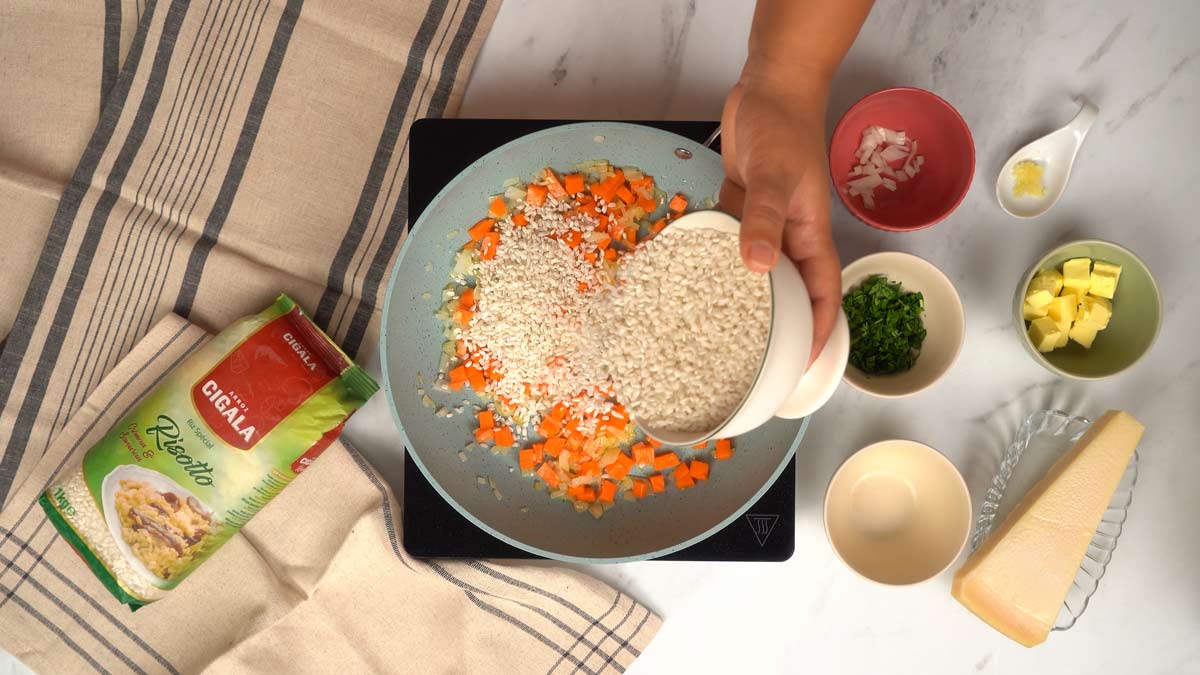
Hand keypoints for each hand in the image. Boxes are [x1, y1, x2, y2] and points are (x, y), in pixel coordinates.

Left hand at [719, 70, 840, 363]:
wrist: (770, 86)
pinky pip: (730, 243)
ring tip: (719, 331)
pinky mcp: (741, 205)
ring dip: (744, 296)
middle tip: (757, 361)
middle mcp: (789, 233)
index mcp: (808, 233)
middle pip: (791, 290)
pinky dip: (716, 261)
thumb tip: (756, 267)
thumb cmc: (783, 127)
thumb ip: (765, 219)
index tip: (808, 365)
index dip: (822, 329)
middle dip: (782, 325)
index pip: (824, 291)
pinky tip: (692, 279)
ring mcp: (764, 220)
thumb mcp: (775, 175)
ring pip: (757, 269)